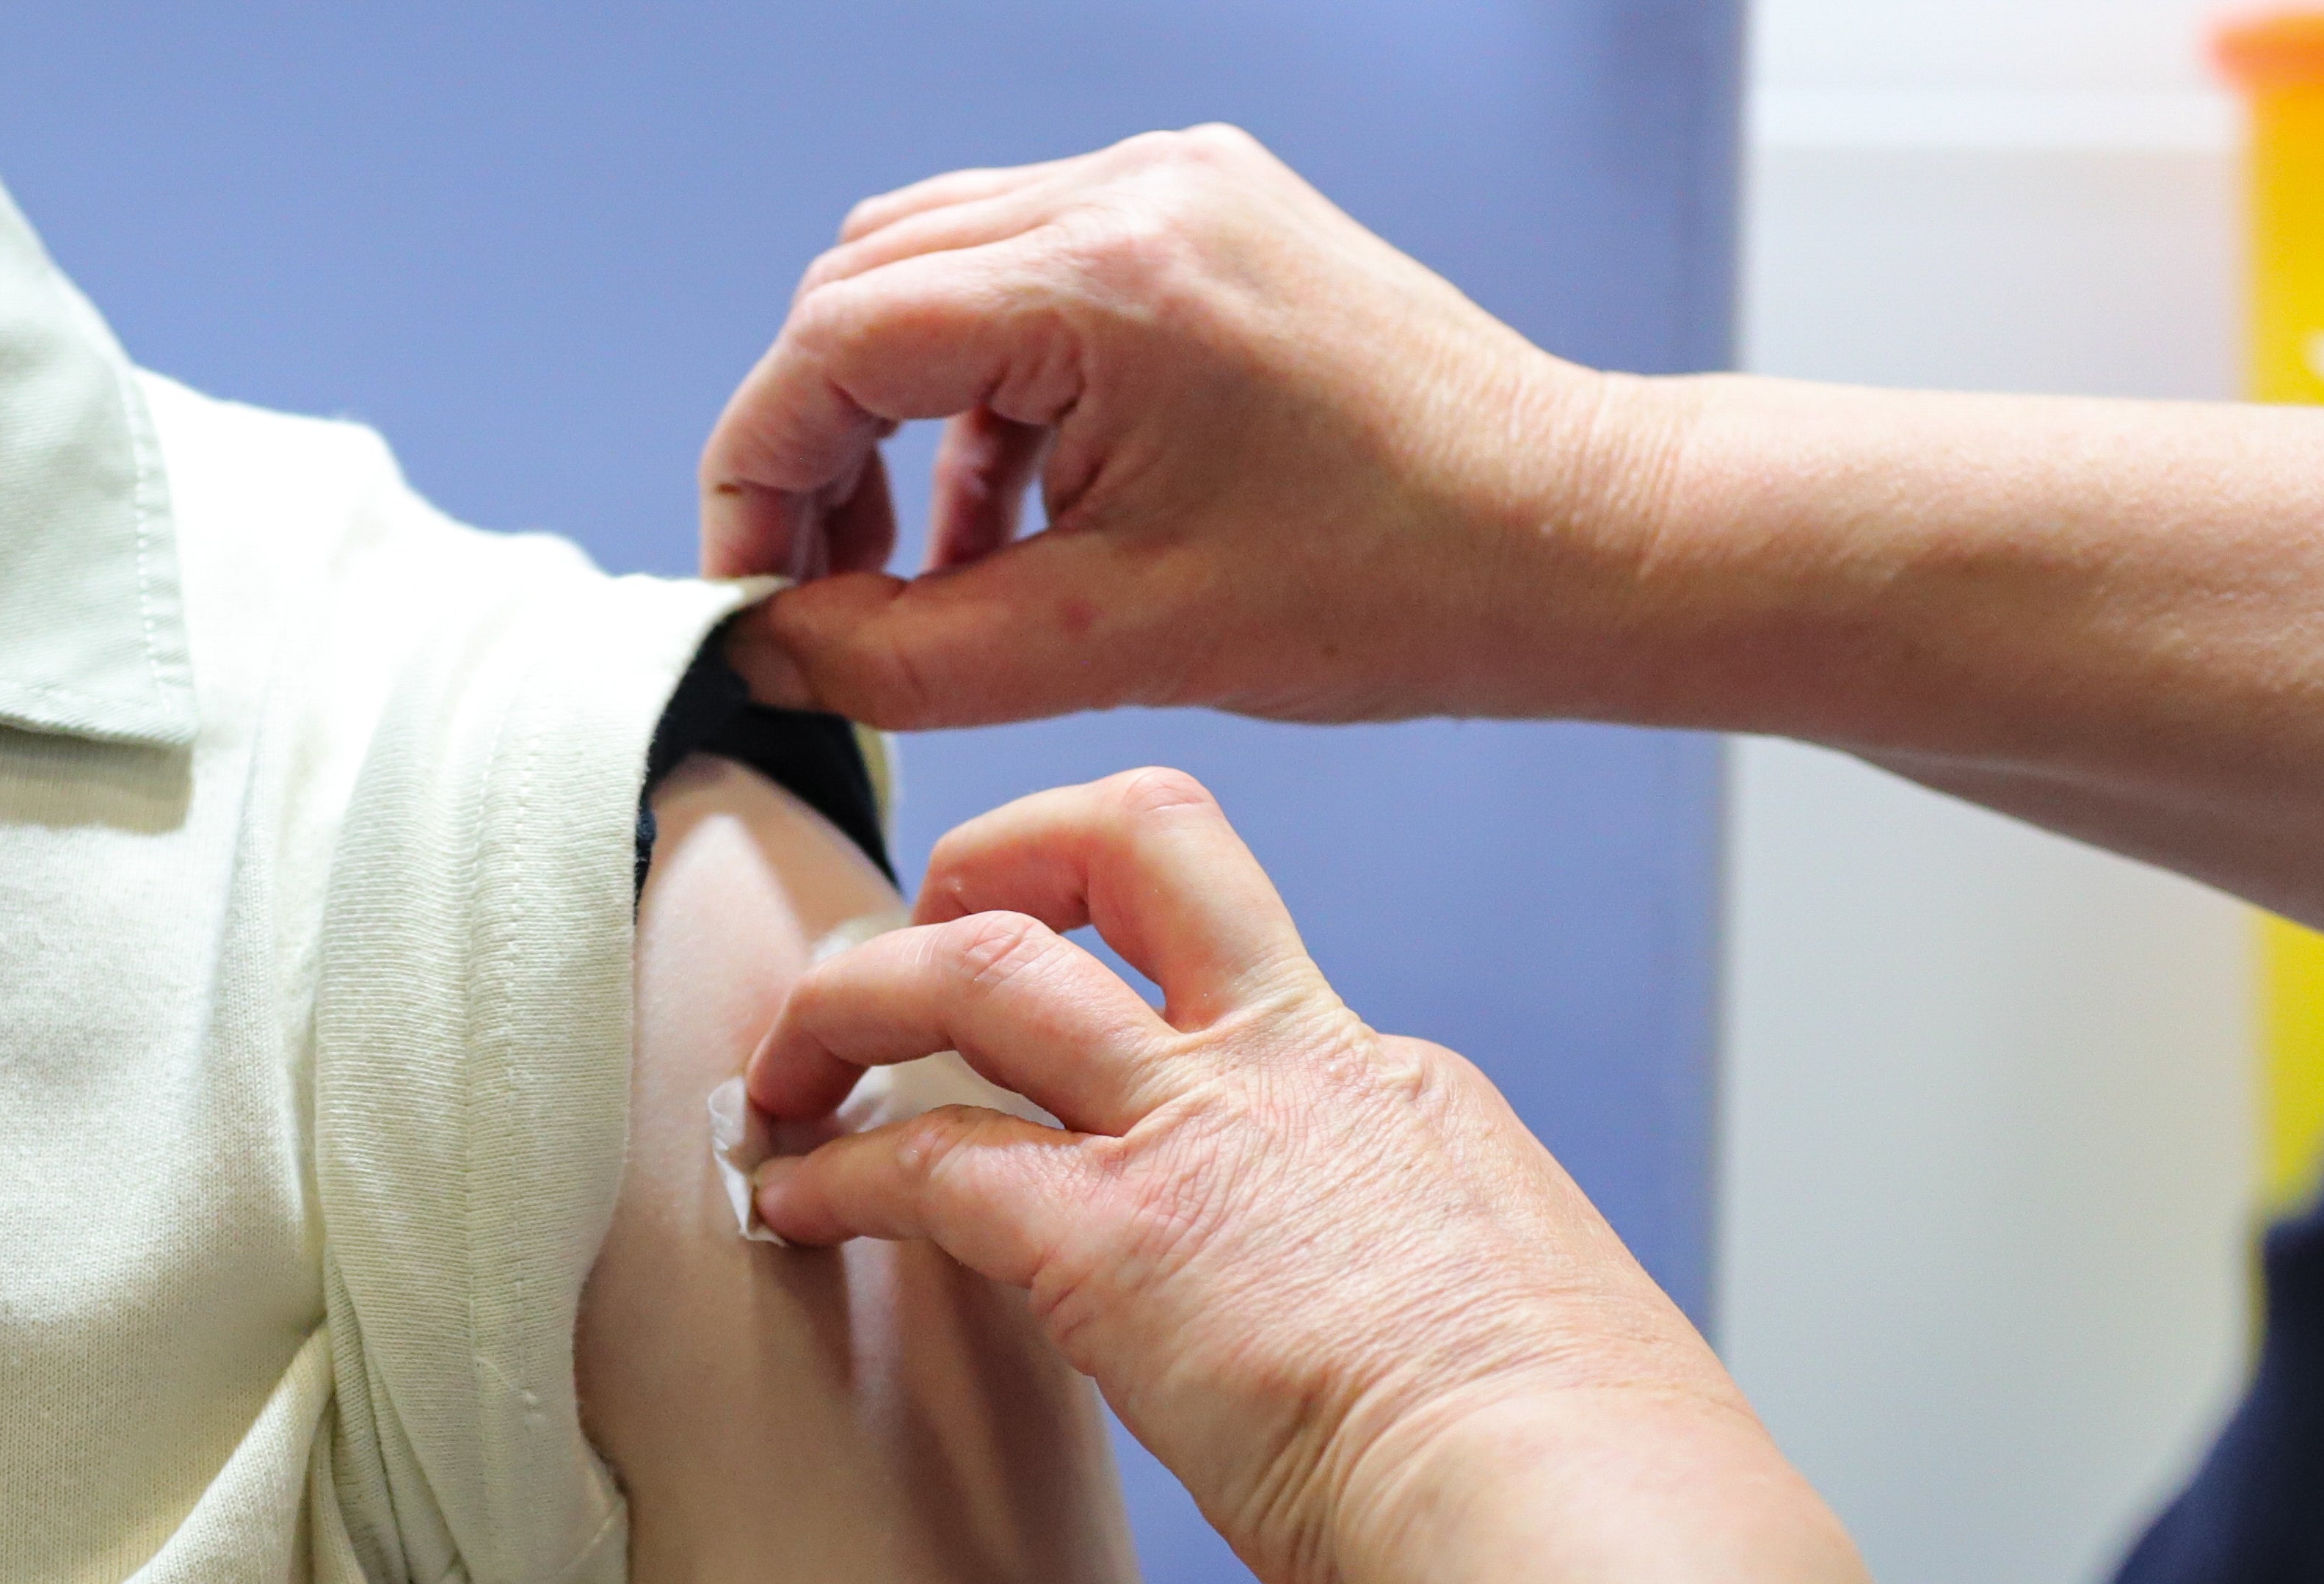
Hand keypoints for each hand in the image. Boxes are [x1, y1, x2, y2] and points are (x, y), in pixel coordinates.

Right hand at [699, 127, 1668, 729]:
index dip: (757, 476)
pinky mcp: (1211, 220)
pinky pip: (1035, 285)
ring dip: (897, 419)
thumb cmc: (1393, 590)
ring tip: (922, 569)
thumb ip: (907, 653)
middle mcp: (1132, 192)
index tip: (749, 595)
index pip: (835, 341)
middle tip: (818, 590)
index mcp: (1107, 275)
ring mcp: (1177, 190)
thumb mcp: (1116, 644)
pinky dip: (988, 397)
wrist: (1574, 539)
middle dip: (814, 443)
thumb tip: (770, 654)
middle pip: (867, 288)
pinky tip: (1010, 521)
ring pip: (939, 275)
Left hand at [738, 767, 1733, 1583]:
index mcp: (1387, 1082)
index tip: (1095, 1041)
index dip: (1144, 985)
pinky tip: (792, 1206)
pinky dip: (836, 1174)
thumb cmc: (1575, 1450)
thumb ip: (1416, 1272)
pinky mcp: (1110, 1244)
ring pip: (986, 965)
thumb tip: (1392, 1327)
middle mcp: (1287, 1066)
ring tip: (789, 1058)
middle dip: (1001, 853)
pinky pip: (926, 1164)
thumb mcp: (1510, 1294)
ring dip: (859, 992)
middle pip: (1135, 844)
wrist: (1572, 1502)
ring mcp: (1194, 1136)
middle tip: (926, 918)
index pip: (1242, 967)